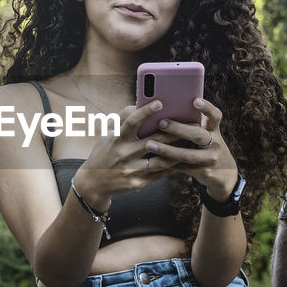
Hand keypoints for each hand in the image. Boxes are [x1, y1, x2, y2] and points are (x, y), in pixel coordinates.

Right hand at [73, 101, 187, 201]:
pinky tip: (184, 159)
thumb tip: (136, 104)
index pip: (131, 122)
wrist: (94, 183)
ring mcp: (131, 169)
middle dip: (174, 132)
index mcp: (116, 138)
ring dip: (178, 151)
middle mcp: (124, 153)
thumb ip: (121, 119)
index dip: (145, 112)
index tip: (160, 102)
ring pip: (160, 160)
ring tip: (192, 143)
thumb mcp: (107, 135)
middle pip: (153, 140)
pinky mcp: (137, 183)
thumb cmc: (104, 153)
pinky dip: (172, 166)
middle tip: (192, 123)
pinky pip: (159, 173)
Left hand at [143, 98, 237, 197]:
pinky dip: (167, 162)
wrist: (224, 173)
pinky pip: (182, 167)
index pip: (215, 115)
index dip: (206, 108)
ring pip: (188, 155)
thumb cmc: (207, 146)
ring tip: (150, 144)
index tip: (195, 100)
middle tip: (161, 123)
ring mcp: (211, 159)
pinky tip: (153, 159)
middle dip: (178, 129)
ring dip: (167, 150)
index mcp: (214, 129)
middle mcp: (216, 143)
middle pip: (198, 134)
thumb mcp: (207, 134)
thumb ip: (193, 124)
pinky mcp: (204, 173)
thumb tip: (163, 111)